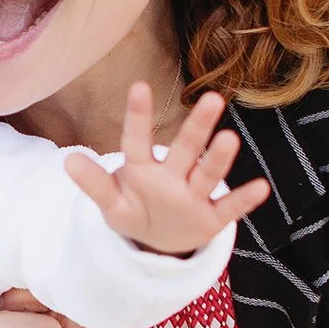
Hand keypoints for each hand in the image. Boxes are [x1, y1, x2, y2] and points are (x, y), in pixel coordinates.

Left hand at [65, 84, 270, 256]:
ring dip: (218, 158)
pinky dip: (243, 200)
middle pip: (185, 149)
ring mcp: (193, 195)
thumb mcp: (111, 202)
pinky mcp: (210, 218)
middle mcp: (172, 176)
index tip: (139, 86)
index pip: (137, 141)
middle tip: (212, 99)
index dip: (138, 117)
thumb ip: (94, 183)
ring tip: (230, 138)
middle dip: (197, 127)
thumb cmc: (136, 210)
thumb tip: (68, 160)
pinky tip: (261, 187)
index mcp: (142, 169)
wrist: (160, 241)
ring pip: (206, 174)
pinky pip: (228, 208)